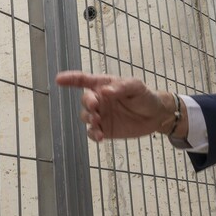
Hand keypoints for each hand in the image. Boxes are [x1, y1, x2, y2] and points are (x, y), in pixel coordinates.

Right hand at [56, 71, 175, 142]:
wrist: (156, 115)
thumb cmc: (145, 96)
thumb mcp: (136, 86)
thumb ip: (121, 87)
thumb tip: (105, 91)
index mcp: (104, 85)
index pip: (84, 80)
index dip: (71, 79)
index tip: (59, 79)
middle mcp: (100, 100)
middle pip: (85, 100)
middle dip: (87, 103)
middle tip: (95, 106)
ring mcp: (101, 115)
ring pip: (86, 117)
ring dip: (89, 119)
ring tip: (99, 121)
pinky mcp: (105, 130)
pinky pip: (93, 133)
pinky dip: (93, 135)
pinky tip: (100, 136)